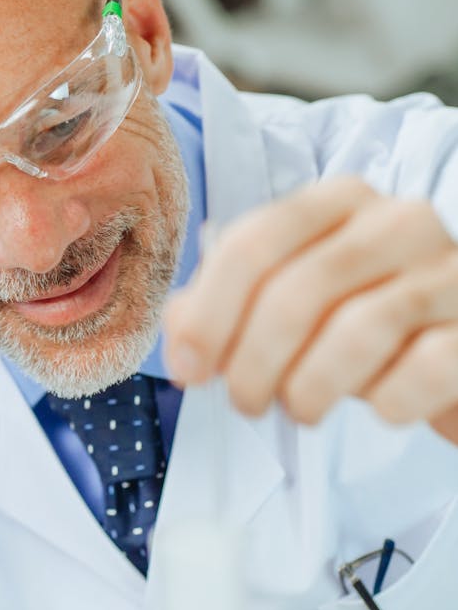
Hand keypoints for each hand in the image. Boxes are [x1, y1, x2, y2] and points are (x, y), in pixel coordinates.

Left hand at [163, 177, 457, 436]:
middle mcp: (395, 221)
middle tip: (243, 403)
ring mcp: (446, 271)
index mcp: (337, 201)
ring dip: (308, 388)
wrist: (455, 342)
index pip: (254, 243)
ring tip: (300, 408)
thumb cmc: (365, 317)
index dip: (209, 313)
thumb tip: (180, 328)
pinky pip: (422, 370)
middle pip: (295, 291)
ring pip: (356, 332)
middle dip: (251, 362)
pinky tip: (378, 406)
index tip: (187, 370)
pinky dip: (386, 401)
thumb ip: (228, 301)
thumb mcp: (293, 296)